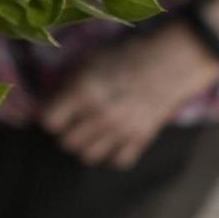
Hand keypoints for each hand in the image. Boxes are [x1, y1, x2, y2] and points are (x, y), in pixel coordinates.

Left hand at [40, 22, 218, 167]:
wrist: (170, 61)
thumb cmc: (125, 55)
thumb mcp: (89, 62)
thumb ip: (67, 84)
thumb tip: (49, 103)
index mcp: (83, 92)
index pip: (49, 122)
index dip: (48, 117)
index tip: (53, 111)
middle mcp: (100, 115)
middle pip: (66, 142)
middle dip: (65, 132)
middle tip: (71, 121)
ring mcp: (122, 130)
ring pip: (88, 156)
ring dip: (85, 145)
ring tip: (89, 131)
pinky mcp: (142, 139)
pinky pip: (117, 162)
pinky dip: (111, 154)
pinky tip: (111, 139)